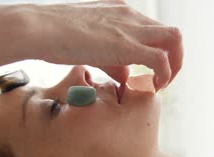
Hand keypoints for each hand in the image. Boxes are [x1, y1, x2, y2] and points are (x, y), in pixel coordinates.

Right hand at [25, 0, 182, 88]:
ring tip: (162, 84)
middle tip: (162, 80)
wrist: (38, 29)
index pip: (155, 31)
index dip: (160, 54)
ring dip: (175, 65)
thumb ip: (112, 61)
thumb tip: (125, 76)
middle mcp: (131, 16)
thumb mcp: (90, 46)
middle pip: (171, 34)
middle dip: (174, 59)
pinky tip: (153, 86)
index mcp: (123, 13)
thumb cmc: (55, 36)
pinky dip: (164, 75)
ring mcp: (130, 27)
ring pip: (175, 40)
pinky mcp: (126, 45)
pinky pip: (161, 59)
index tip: (151, 74)